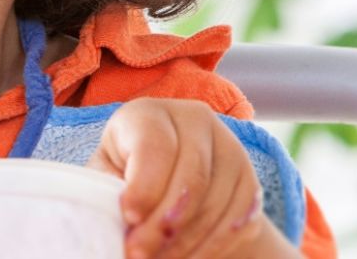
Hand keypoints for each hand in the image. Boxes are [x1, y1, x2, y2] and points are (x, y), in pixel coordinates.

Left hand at [87, 98, 287, 258]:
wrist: (164, 176)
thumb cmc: (122, 172)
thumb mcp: (105, 174)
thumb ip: (106, 192)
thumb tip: (109, 226)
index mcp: (150, 113)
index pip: (155, 146)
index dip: (144, 185)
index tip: (129, 217)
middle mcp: (196, 121)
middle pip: (192, 177)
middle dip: (163, 224)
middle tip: (139, 253)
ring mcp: (231, 149)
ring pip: (218, 202)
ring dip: (187, 242)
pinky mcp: (251, 181)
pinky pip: (240, 220)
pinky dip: (213, 247)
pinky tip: (187, 258)